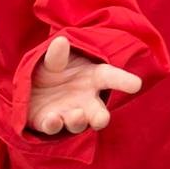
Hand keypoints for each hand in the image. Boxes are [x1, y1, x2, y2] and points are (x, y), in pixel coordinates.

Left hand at [27, 34, 141, 135]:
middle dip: (101, 117)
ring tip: (77, 114)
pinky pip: (53, 127)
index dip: (123, 81)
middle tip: (102, 119)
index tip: (137, 84)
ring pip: (78, 123)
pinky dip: (53, 124)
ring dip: (78, 121)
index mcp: (93, 77)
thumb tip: (60, 41)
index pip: (111, 78)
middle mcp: (84, 100)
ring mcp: (68, 113)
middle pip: (98, 111)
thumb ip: (57, 54)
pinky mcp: (49, 123)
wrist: (33, 86)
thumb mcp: (53, 58)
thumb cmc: (51, 69)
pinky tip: (53, 118)